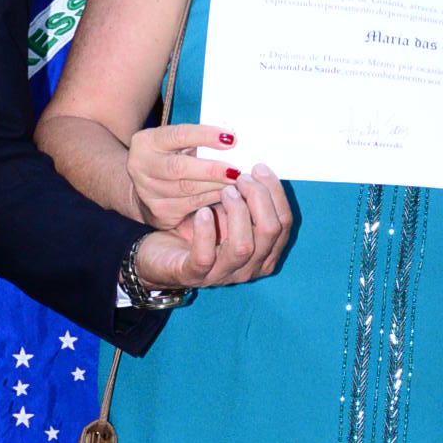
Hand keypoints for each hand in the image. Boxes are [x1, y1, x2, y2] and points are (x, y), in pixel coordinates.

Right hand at [125, 121, 240, 230]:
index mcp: (146, 142)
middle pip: (179, 167)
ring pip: (187, 189)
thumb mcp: (174, 144)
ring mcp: (148, 191)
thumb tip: (231, 140)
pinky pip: (191, 205)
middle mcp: (141, 166)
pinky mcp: (159, 211)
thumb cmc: (168, 158)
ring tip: (236, 183)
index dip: (205, 136)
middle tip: (236, 170)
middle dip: (211, 169)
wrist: (144, 188)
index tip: (231, 139)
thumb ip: (195, 140)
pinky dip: (211, 198)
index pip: (178, 135)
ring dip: (215, 186)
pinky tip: (226, 195)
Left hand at [132, 166, 292, 290]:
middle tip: (240, 177)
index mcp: (263, 253)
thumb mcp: (225, 213)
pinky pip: (205, 256)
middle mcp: (248, 268)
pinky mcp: (193, 274)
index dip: (275, 192)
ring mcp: (222, 274)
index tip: (259, 168)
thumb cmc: (196, 233)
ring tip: (224, 191)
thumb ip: (244, 199)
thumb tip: (256, 168)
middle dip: (259, 197)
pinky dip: (205, 231)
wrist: (159, 258)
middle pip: (270, 232)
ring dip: (237, 211)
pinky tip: (202, 212)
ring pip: (243, 247)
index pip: (284, 223)